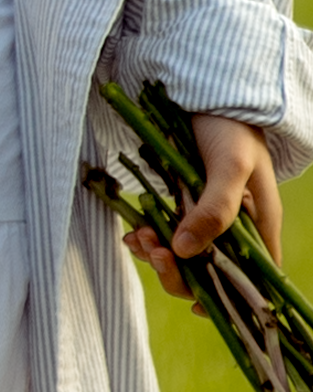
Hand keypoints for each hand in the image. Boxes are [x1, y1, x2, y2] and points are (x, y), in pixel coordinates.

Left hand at [124, 115, 283, 300]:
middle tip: (154, 251)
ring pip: (185, 255)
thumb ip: (213, 210)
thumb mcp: (230, 166)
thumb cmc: (230, 126)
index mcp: (258, 228)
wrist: (206, 89)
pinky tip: (133, 232)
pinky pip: (167, 231)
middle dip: (180, 272)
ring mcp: (207, 215)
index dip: (226, 300)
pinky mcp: (184, 201)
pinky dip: (150, 236)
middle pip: (211, 274)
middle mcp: (235, 229)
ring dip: (159, 254)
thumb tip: (186, 253)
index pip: (250, 283)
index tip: (195, 301)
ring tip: (139, 238)